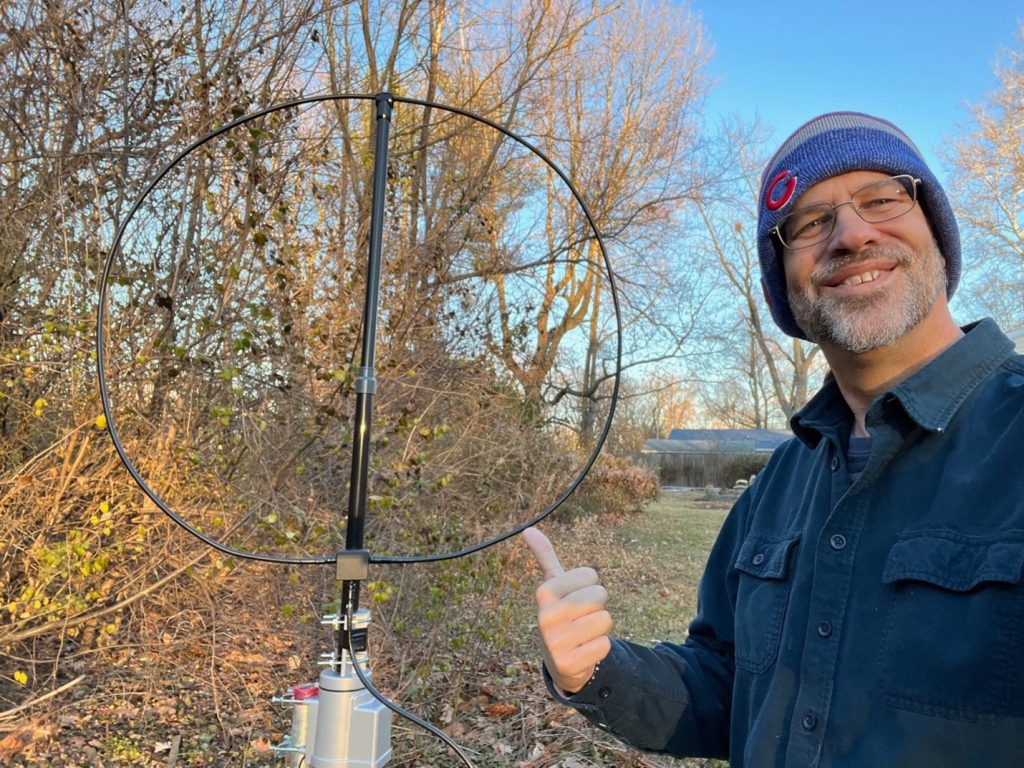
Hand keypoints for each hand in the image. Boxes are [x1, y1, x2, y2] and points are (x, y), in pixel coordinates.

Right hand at [522, 526, 612, 693]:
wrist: (560, 660)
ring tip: (584, 633)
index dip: (590, 585)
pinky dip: (600, 648)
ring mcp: (555, 642)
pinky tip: (584, 650)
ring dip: (600, 627)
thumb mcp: (553, 586)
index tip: (576, 595)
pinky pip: (605, 646)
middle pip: (600, 595)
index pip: (591, 575)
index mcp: (544, 593)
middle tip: (582, 616)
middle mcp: (545, 616)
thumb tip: (529, 529)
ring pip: (605, 620)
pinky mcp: (568, 664)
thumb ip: (546, 557)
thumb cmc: (561, 614)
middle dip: (598, 605)